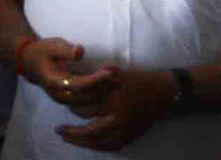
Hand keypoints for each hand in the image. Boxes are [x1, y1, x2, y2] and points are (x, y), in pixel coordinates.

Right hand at [21, 37, 118, 109]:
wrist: (30, 62)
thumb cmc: (43, 51)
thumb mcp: (52, 45)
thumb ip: (66, 49)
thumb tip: (80, 51)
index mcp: (53, 81)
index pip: (78, 85)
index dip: (95, 80)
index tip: (110, 72)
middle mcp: (59, 94)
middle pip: (87, 95)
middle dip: (105, 86)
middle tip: (118, 73)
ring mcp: (65, 100)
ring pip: (89, 101)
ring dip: (105, 90)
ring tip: (118, 77)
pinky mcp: (70, 101)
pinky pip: (88, 101)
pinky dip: (100, 92)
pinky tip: (110, 82)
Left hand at [57, 69, 175, 150]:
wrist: (162, 93)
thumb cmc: (137, 80)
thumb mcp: (115, 74)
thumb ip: (95, 79)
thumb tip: (74, 82)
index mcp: (111, 100)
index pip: (84, 109)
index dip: (71, 109)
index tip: (63, 107)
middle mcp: (117, 118)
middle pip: (89, 131)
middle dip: (71, 132)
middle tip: (58, 130)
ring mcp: (126, 130)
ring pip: (99, 142)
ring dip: (81, 143)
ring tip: (67, 139)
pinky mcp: (132, 136)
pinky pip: (112, 146)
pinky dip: (98, 147)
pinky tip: (88, 145)